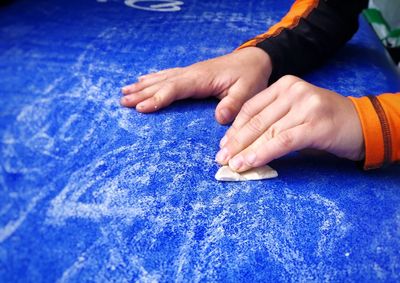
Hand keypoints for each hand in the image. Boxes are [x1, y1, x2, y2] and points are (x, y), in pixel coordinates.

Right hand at [121, 47, 271, 123]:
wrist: (254, 59)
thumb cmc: (250, 76)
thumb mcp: (247, 91)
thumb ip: (233, 104)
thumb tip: (219, 118)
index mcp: (201, 79)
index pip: (175, 88)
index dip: (157, 98)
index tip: (141, 108)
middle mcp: (191, 74)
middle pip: (162, 83)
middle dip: (141, 93)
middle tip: (122, 102)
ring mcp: (189, 72)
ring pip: (161, 79)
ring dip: (142, 86)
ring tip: (124, 93)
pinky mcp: (191, 74)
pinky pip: (167, 75)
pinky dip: (152, 79)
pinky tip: (142, 80)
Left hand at [215, 75, 364, 171]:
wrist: (362, 123)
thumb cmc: (324, 121)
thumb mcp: (295, 113)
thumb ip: (272, 122)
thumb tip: (243, 145)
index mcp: (284, 85)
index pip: (251, 108)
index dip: (234, 129)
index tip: (223, 146)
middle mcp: (293, 91)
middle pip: (256, 120)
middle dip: (236, 142)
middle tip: (221, 159)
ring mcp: (305, 106)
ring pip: (267, 132)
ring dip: (246, 151)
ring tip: (232, 165)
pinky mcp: (315, 124)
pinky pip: (282, 142)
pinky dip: (263, 154)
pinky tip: (250, 163)